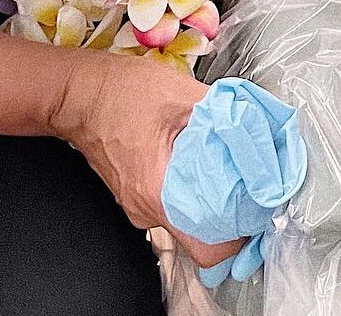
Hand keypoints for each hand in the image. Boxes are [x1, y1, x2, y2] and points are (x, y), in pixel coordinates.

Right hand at [52, 51, 245, 270]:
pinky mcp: (139, 191)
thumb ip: (224, 112)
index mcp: (158, 193)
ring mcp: (140, 203)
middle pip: (201, 237)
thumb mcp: (184, 93)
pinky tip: (208, 163)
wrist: (80, 92)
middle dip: (232, 216)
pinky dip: (195, 189)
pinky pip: (174, 202)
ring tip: (236, 171)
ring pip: (187, 219)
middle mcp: (147, 209)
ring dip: (214, 200)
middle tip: (256, 189)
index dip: (240, 235)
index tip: (259, 210)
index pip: (207, 248)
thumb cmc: (120, 92)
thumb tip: (258, 120)